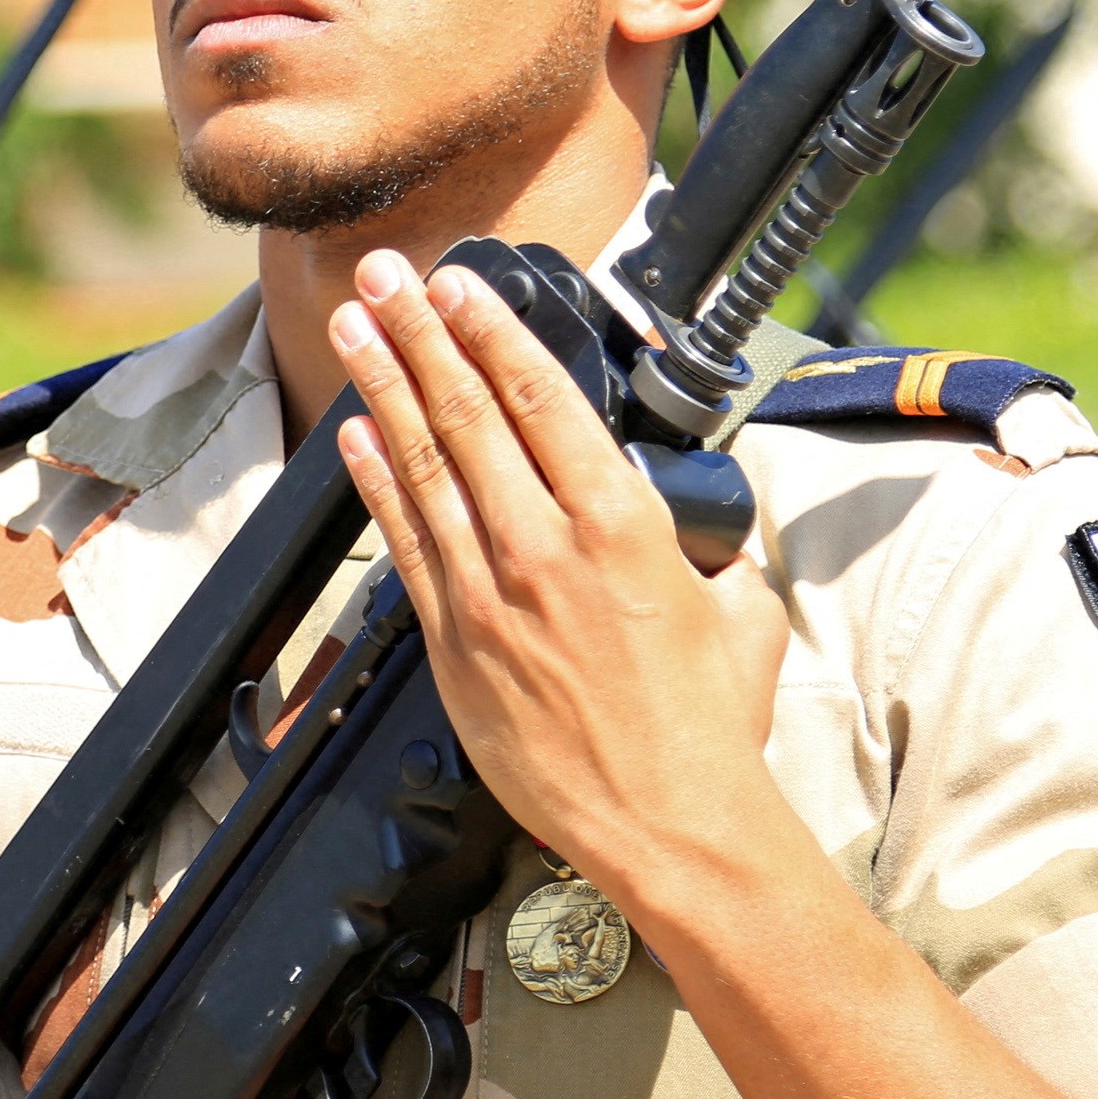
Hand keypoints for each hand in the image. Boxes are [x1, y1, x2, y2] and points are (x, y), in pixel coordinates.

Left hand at [326, 252, 789, 906]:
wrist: (669, 825)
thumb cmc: (711, 726)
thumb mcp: (743, 610)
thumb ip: (713, 550)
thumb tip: (699, 527)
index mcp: (621, 526)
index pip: (540, 400)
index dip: (490, 331)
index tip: (459, 284)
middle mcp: (545, 549)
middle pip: (466, 415)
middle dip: (419, 333)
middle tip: (384, 273)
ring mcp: (489, 597)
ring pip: (423, 468)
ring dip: (383, 387)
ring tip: (354, 326)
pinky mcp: (454, 647)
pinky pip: (404, 545)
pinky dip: (377, 483)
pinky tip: (355, 435)